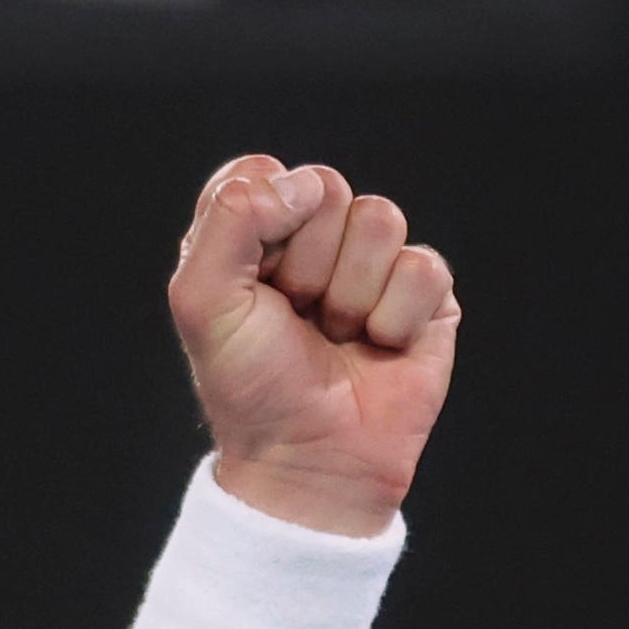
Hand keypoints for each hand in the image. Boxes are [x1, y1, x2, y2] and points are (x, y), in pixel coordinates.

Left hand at [166, 157, 459, 536]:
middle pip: (326, 186)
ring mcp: (372, 264)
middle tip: (294, 314)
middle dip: (304, 260)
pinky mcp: (426, 296)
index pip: (261, 170)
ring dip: (350, 292)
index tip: (251, 277)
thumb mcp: (201, 301)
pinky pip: (423, 266)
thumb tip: (305, 181)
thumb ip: (229, 220)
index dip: (260, 218)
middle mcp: (312, 240)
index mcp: (252, 234)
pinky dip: (394, 318)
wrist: (308, 458)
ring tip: (336, 334)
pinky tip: (378, 348)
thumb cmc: (250, 386)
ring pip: (380, 219)